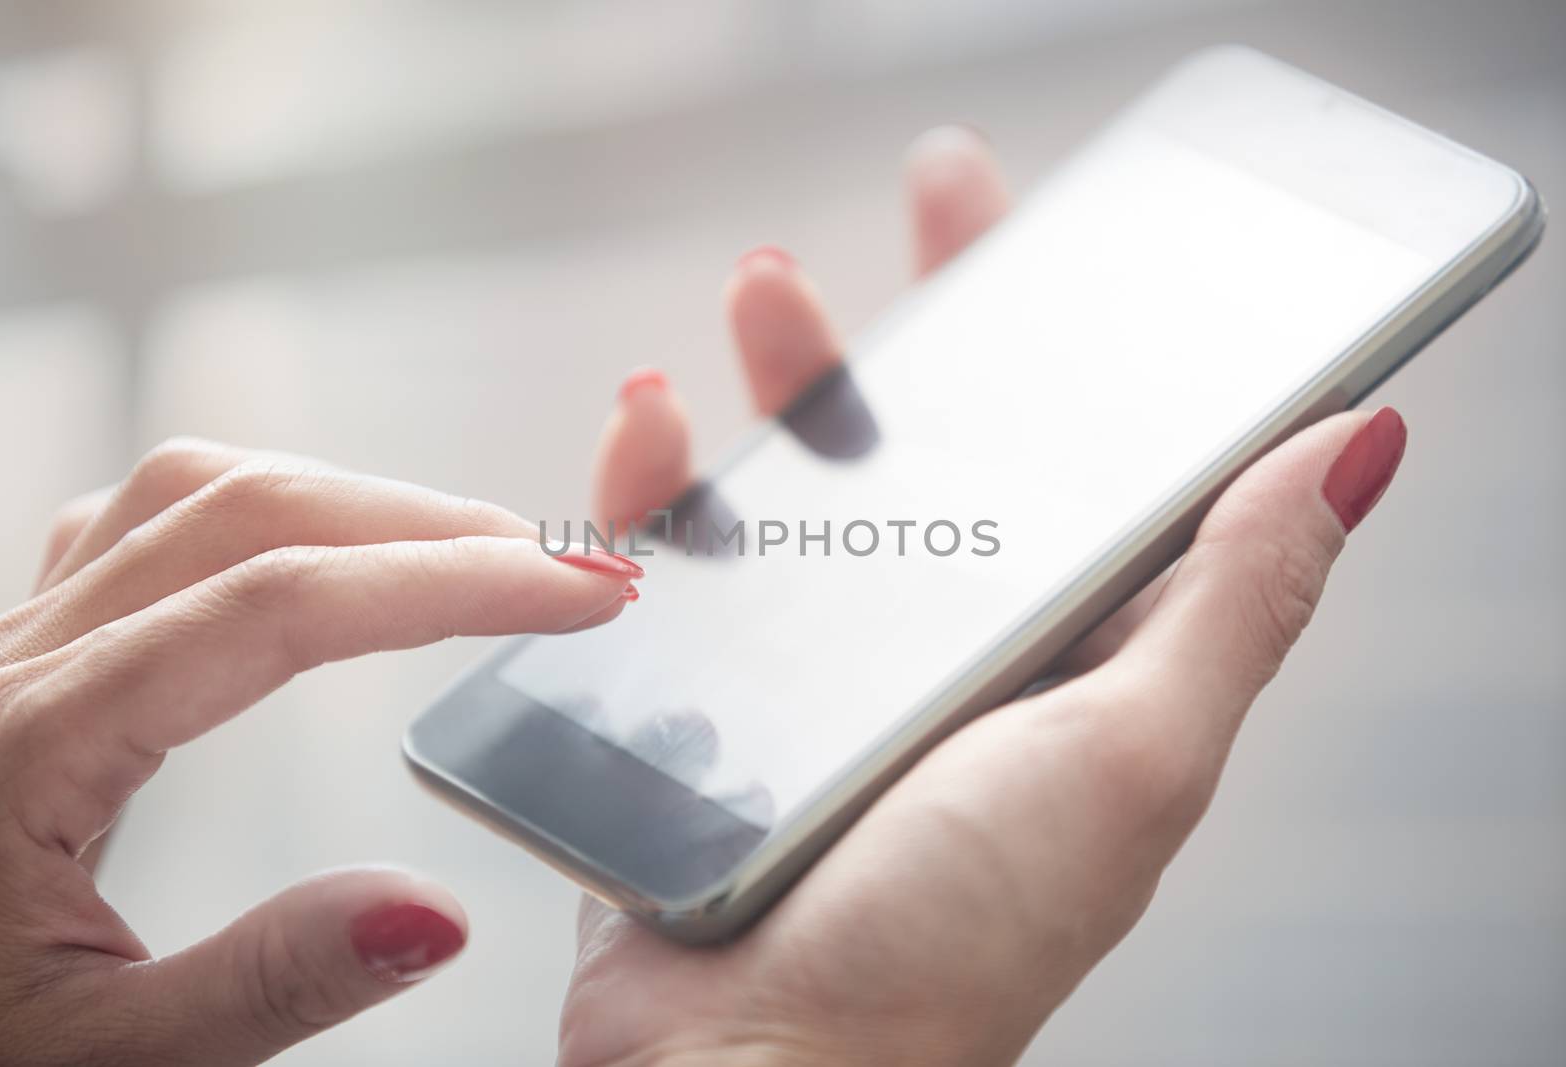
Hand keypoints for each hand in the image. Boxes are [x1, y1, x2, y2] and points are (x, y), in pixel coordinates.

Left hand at [0, 447, 641, 1064]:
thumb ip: (269, 984)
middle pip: (247, 511)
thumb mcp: (99, 1064)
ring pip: (196, 495)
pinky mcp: (20, 660)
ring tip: (469, 555)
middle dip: (428, 523)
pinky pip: (147, 527)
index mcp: (25, 749)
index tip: (578, 592)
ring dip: (353, 501)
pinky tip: (321, 555)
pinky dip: (269, 515)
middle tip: (565, 570)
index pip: (278, 609)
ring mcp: (7, 648)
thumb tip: (436, 911)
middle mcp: (9, 667)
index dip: (448, 582)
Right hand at [561, 126, 1408, 1064]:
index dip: (1077, 347)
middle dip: (931, 322)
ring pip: (800, 485)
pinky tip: (652, 426)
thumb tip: (1354, 449)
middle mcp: (942, 651)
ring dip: (791, 378)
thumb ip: (1231, 599)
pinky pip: (670, 561)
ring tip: (771, 297)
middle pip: (936, 452)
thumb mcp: (1132, 754)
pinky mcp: (697, 695)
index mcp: (1060, 653)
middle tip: (930, 207)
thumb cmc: (956, 943)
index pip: (1079, 466)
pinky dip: (653, 484)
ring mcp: (814, 671)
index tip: (1059, 238)